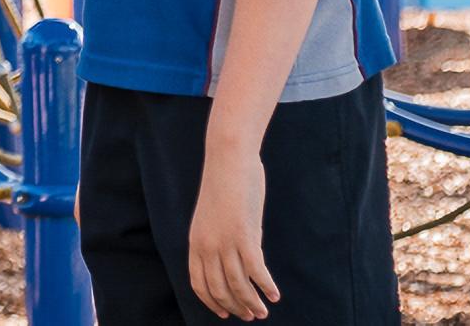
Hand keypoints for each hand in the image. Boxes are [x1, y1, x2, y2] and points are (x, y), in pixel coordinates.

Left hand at [188, 144, 277, 320]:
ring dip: (251, 303)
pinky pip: (256, 271)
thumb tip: (237, 260)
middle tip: (250, 316)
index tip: (225, 313)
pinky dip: (265, 286)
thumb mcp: (213, 217)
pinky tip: (274, 294)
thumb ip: (220, 240)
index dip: (212, 302)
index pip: (199, 284)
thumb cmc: (224, 185)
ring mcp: (225, 242)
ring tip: (263, 312)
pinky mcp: (244, 236)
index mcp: (195, 242)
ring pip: (238, 285)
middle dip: (235, 307)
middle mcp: (207, 246)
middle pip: (219, 289)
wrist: (228, 159)